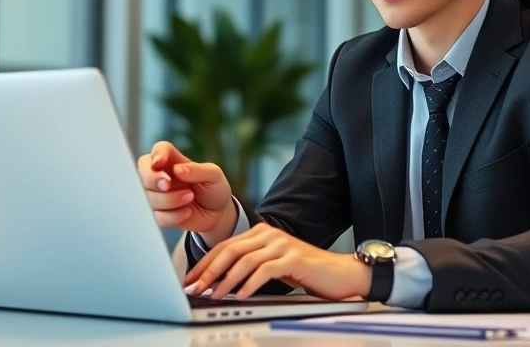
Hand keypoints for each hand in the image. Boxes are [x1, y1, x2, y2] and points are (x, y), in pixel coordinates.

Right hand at [137, 141, 235, 242]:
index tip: (160, 162)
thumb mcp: (214, 175)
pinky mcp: (160, 214)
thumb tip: (178, 169)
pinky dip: (173, 216)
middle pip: (143, 171)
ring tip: (189, 198)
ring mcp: (159, 195)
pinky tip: (187, 213)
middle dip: (152, 179)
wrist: (218, 214)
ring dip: (169, 200)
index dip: (157, 154)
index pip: (159, 149)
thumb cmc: (214, 189)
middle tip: (168, 185)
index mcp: (174, 161)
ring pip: (149, 197)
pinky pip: (157, 216)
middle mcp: (162, 175)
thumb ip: (198, 170)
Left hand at [184, 223, 371, 300]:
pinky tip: (241, 296)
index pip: (224, 246)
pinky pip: (264, 270)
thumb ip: (249, 268)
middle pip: (230, 250)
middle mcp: (269, 234)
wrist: (339, 273)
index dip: (204, 263)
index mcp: (261, 232)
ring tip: (214, 295)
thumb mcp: (272, 267)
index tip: (189, 279)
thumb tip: (218, 284)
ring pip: (244, 260)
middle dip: (208, 271)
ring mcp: (281, 244)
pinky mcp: (293, 257)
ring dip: (226, 280)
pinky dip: (249, 284)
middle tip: (194, 288)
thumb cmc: (305, 272)